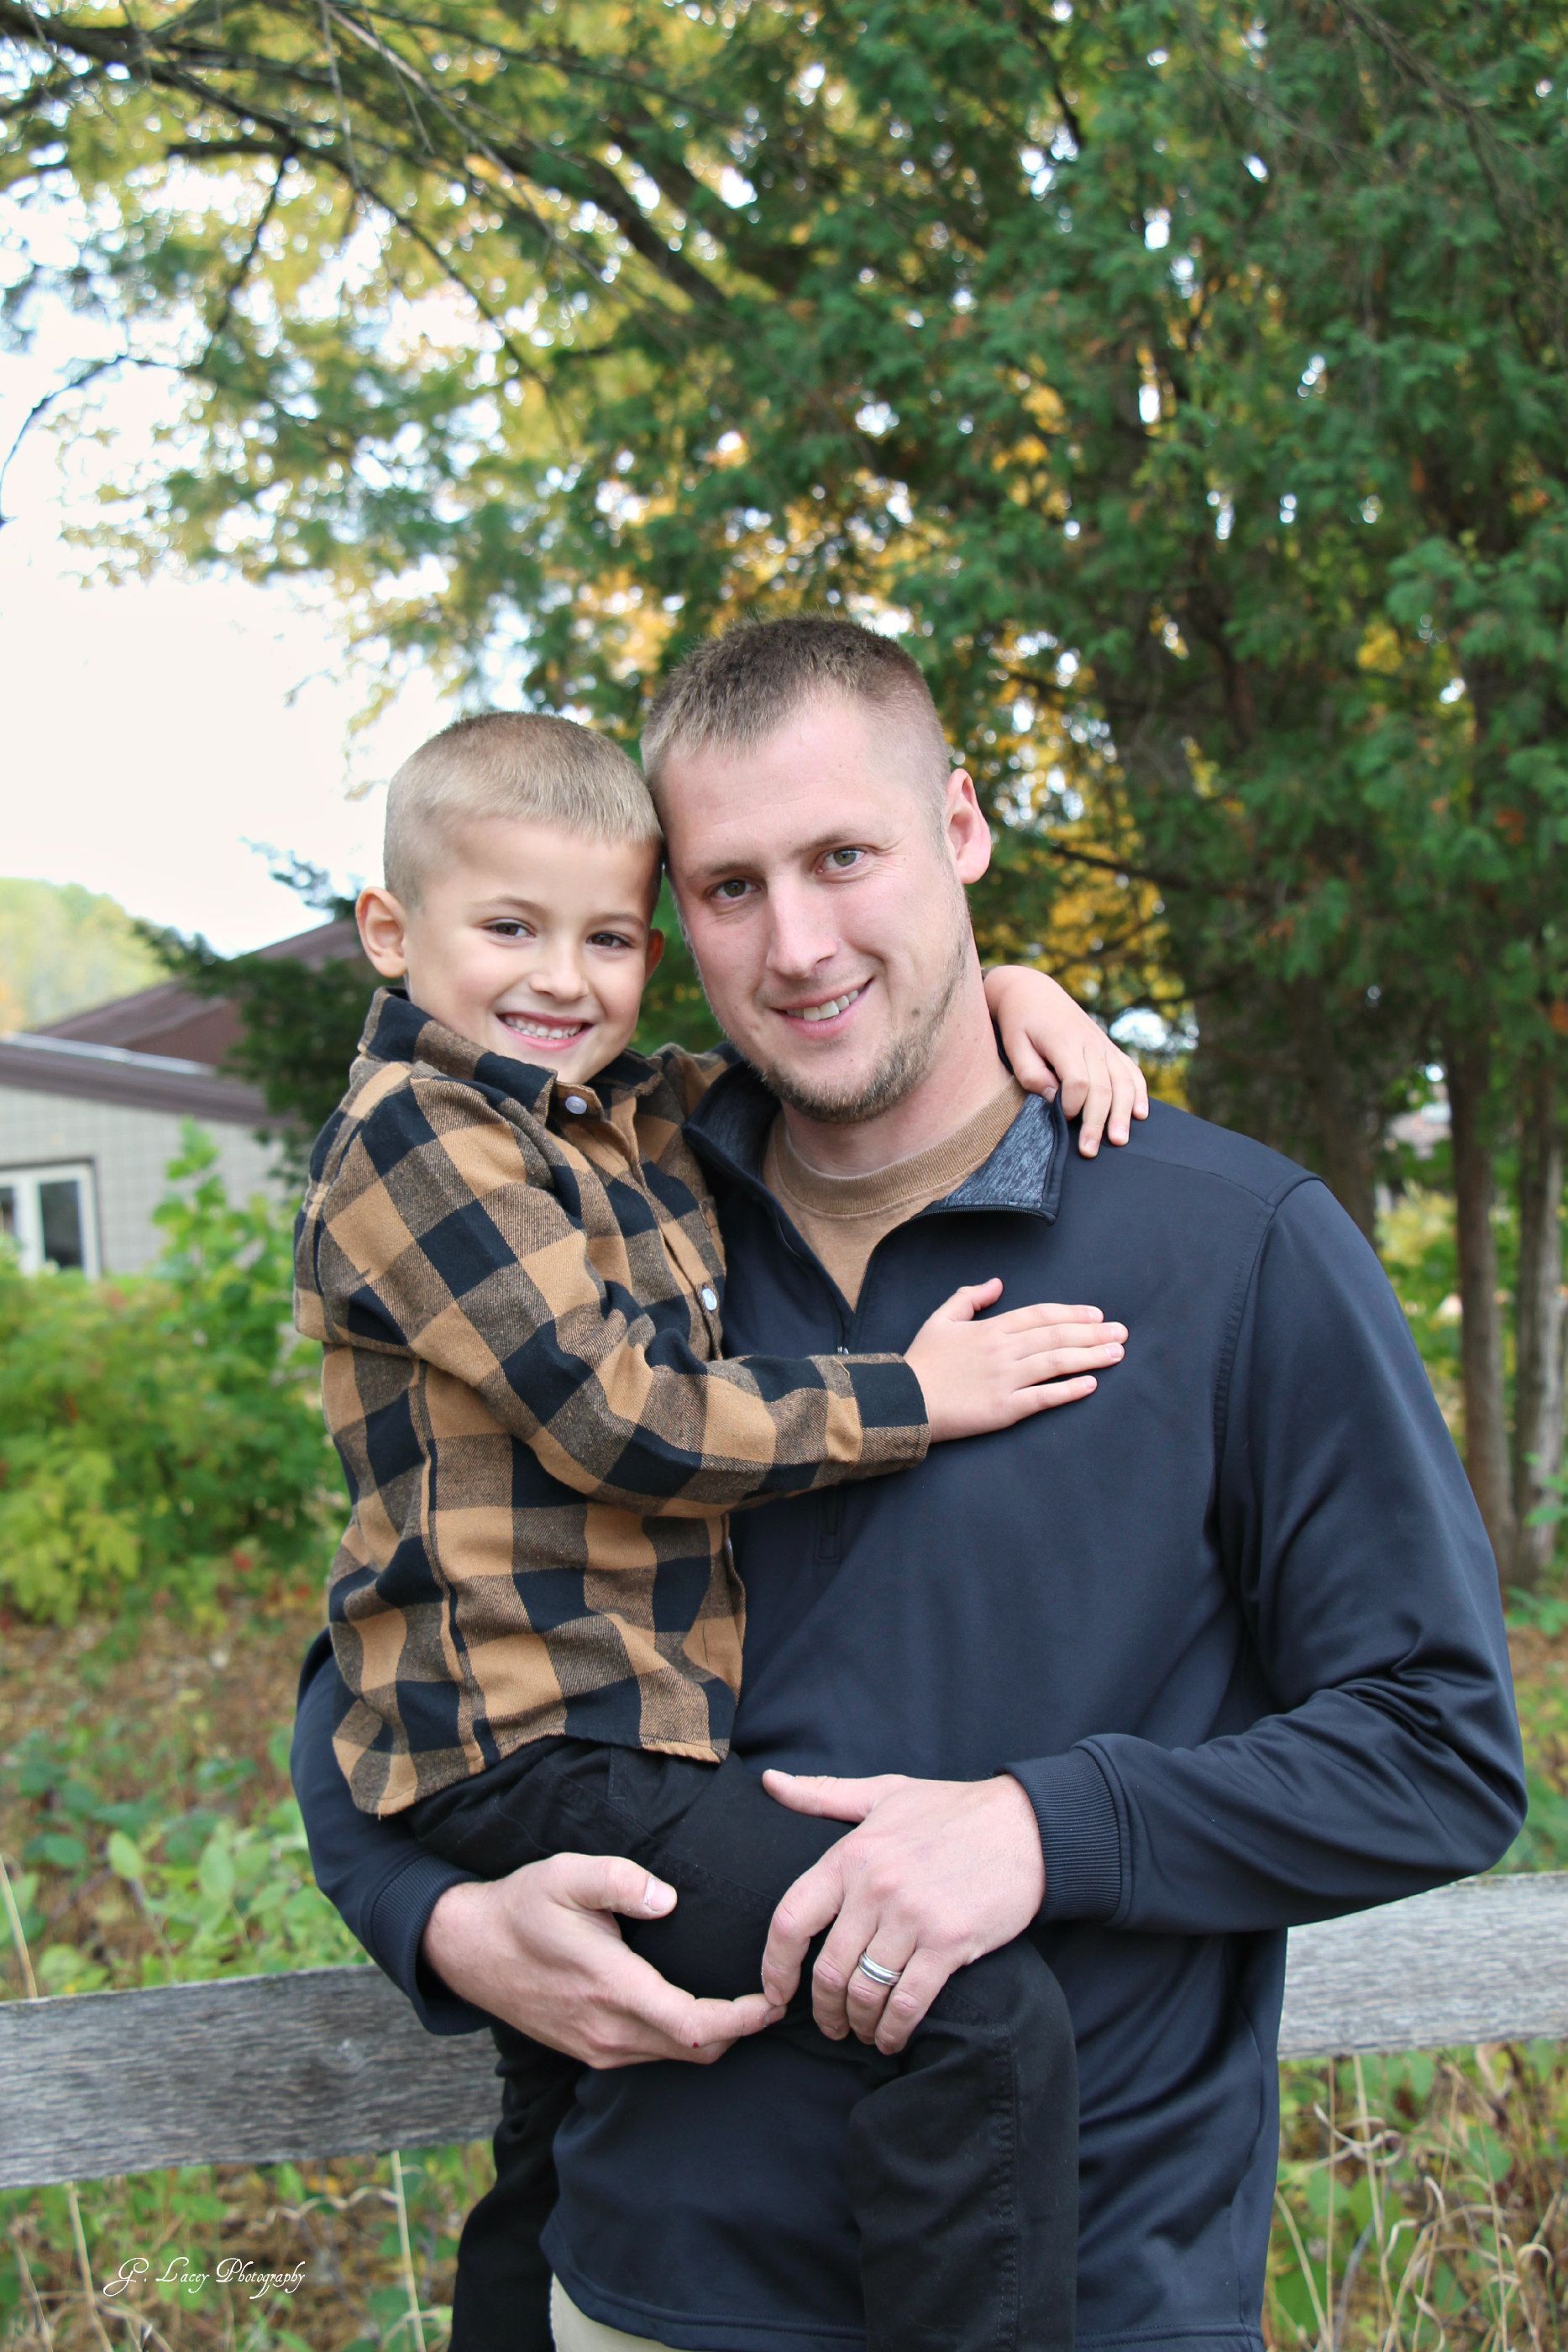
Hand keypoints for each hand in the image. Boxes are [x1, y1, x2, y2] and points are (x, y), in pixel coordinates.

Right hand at [421, 1854, 782, 2065]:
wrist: (467, 1949)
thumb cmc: (521, 1906)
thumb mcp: (565, 1874)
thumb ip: (619, 1880)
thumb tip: (667, 1899)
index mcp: (611, 1988)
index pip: (694, 2024)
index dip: (742, 2019)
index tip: (774, 1999)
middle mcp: (607, 2030)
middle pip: (695, 2049)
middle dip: (740, 2029)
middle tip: (774, 1995)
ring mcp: (596, 2047)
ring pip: (674, 2056)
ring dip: (713, 2036)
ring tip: (745, 2002)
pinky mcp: (588, 2050)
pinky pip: (650, 2055)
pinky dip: (683, 2039)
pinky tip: (695, 2008)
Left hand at [758, 1771, 1045, 2054]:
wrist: (1027, 1825)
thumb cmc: (952, 1809)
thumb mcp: (884, 1792)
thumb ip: (823, 1793)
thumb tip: (770, 1781)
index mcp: (852, 1854)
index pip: (791, 1919)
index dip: (774, 1966)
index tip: (775, 1993)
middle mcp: (875, 1887)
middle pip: (828, 1969)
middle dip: (823, 2009)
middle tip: (829, 2025)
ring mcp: (913, 1917)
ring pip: (865, 1991)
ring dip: (858, 2023)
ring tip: (861, 2032)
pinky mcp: (950, 1942)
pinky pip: (908, 2002)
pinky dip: (894, 2030)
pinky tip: (892, 2038)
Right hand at [905, 1277, 1125, 1440]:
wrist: (903, 1402)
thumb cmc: (922, 1362)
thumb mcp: (940, 1320)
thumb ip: (969, 1297)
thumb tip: (997, 1283)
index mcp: (991, 1328)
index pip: (1041, 1316)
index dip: (1072, 1314)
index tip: (1097, 1316)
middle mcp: (1004, 1350)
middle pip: (1057, 1336)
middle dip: (1093, 1334)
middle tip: (1122, 1333)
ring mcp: (1006, 1380)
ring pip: (1057, 1363)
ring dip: (1091, 1357)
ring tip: (1117, 1354)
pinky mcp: (1005, 1409)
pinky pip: (1044, 1397)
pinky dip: (1069, 1389)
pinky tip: (1091, 1384)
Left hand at [984, 966, 1149, 1154]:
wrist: (1034, 992)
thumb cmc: (1020, 1023)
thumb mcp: (1014, 1045)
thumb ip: (1030, 1073)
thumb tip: (1051, 1098)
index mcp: (1064, 1041)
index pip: (1078, 1080)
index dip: (1073, 1104)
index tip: (1062, 1118)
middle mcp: (1090, 1043)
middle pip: (1103, 1087)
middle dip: (1097, 1121)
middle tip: (1089, 1151)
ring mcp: (1104, 1045)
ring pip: (1123, 1081)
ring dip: (1123, 1113)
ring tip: (1119, 1141)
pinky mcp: (1109, 1048)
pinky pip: (1131, 1071)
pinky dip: (1139, 1093)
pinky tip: (1140, 1115)